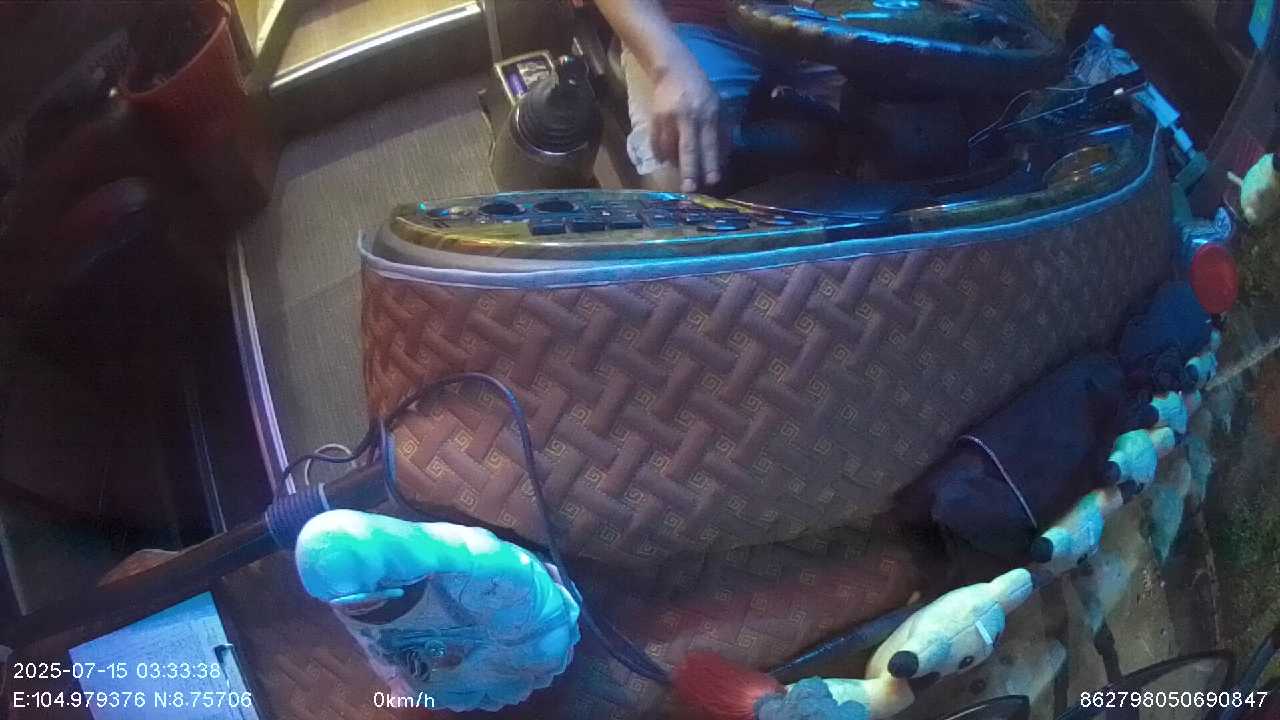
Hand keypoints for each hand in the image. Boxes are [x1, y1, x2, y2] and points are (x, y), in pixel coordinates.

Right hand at [649, 59, 720, 190]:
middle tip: (689, 189)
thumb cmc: (701, 90)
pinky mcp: (654, 118)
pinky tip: (665, 160)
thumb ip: (721, 130)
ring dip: (675, 163)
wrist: (673, 69)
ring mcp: (668, 118)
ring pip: (669, 148)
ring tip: (679, 171)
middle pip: (687, 148)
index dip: (710, 163)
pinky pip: (656, 143)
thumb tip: (724, 158)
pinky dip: (661, 154)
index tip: (712, 181)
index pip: (709, 143)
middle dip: (689, 171)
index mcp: (707, 113)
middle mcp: (688, 117)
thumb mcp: (717, 105)